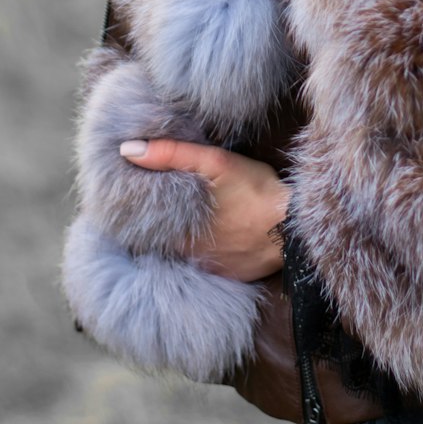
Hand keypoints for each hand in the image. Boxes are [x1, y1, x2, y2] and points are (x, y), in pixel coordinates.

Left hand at [119, 138, 288, 281]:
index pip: (145, 225)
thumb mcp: (216, 162)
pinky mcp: (231, 274)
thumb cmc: (255, 191)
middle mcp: (189, 255)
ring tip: (184, 218)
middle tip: (160, 205)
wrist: (294, 228)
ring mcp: (211, 267)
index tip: (134, 197)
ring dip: (183, 237)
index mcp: (177, 231)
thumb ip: (171, 154)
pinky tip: (214, 235)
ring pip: (186, 252)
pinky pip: (209, 262)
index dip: (140, 210)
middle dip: (161, 224)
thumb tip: (128, 149)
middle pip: (164, 239)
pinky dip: (206, 249)